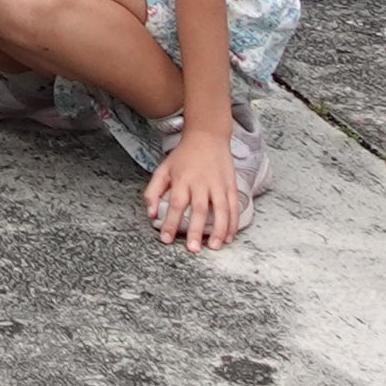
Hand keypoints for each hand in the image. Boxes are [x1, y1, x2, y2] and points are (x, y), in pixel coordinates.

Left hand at [147, 127, 249, 250]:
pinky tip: (230, 237)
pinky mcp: (231, 185)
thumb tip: (151, 214)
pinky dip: (233, 223)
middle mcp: (201, 183)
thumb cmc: (183, 157)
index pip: (176, 205)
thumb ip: (153, 192)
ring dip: (219, 230)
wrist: (207, 136)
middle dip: (197, 231)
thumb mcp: (163, 169)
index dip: (171, 223)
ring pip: (221, 210)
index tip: (166, 240)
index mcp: (182, 180)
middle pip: (200, 209)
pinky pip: (234, 207)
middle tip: (193, 250)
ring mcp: (219, 184)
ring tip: (215, 247)